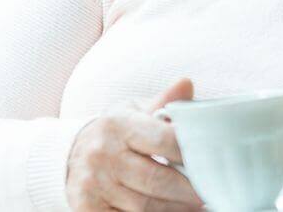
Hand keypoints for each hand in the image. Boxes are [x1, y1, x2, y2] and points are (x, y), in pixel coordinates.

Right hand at [66, 78, 203, 210]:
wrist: (71, 153)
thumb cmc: (114, 131)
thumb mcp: (134, 110)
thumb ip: (163, 102)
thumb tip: (187, 84)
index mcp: (117, 124)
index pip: (164, 140)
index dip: (191, 153)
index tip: (211, 161)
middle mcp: (102, 153)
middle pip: (158, 179)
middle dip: (189, 190)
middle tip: (210, 192)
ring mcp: (93, 183)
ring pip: (145, 205)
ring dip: (176, 208)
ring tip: (198, 206)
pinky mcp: (87, 207)